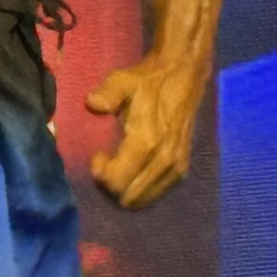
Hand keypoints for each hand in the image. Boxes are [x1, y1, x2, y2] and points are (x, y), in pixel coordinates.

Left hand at [83, 58, 198, 208]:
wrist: (184, 77)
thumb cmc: (149, 81)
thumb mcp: (123, 80)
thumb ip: (107, 94)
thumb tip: (92, 103)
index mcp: (147, 141)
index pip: (118, 181)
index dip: (101, 174)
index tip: (98, 155)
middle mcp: (163, 159)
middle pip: (128, 196)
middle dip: (111, 185)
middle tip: (107, 162)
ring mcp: (176, 167)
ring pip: (143, 199)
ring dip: (126, 189)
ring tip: (121, 166)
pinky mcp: (182, 170)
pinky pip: (156, 194)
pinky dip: (141, 190)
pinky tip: (134, 173)